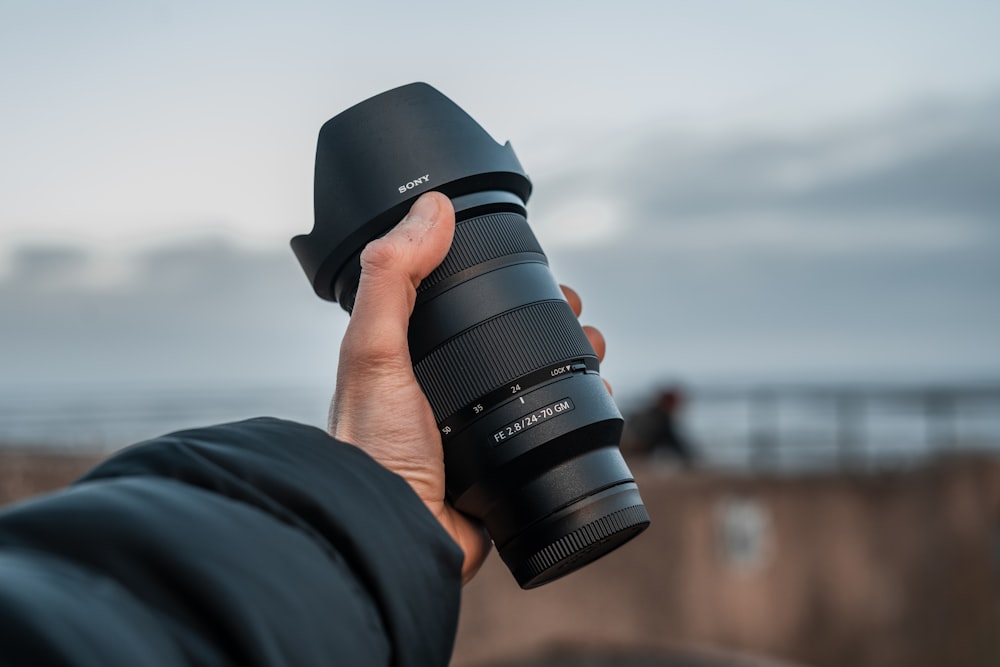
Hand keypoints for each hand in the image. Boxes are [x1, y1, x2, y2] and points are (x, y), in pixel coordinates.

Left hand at [328, 192, 608, 583]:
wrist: (393, 536)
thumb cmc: (371, 450)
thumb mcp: (373, 351)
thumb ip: (393, 277)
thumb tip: (432, 207)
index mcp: (407, 356)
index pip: (460, 300)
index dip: (500, 278)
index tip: (537, 267)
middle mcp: (440, 389)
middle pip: (506, 339)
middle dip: (550, 320)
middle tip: (578, 314)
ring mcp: (473, 427)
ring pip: (534, 380)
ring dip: (572, 360)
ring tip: (597, 350)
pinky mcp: (499, 463)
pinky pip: (546, 426)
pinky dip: (576, 407)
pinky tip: (597, 398)